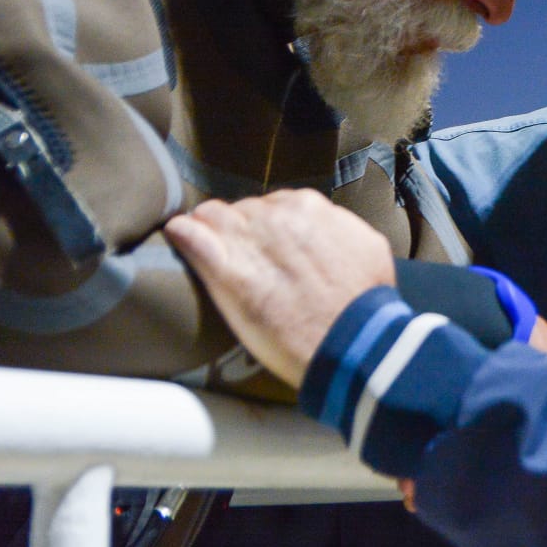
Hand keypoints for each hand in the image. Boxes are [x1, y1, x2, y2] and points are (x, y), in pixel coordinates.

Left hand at [164, 189, 394, 387]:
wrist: (353, 342)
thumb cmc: (365, 302)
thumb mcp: (367, 247)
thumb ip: (339, 228)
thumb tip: (329, 225)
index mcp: (310, 206)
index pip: (274, 204)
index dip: (269, 228)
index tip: (270, 248)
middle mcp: (278, 214)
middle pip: (243, 210)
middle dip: (242, 230)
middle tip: (247, 260)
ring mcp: (250, 240)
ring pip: (213, 216)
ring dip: (210, 230)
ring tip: (209, 251)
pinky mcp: (226, 272)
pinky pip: (190, 235)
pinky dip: (183, 234)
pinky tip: (179, 236)